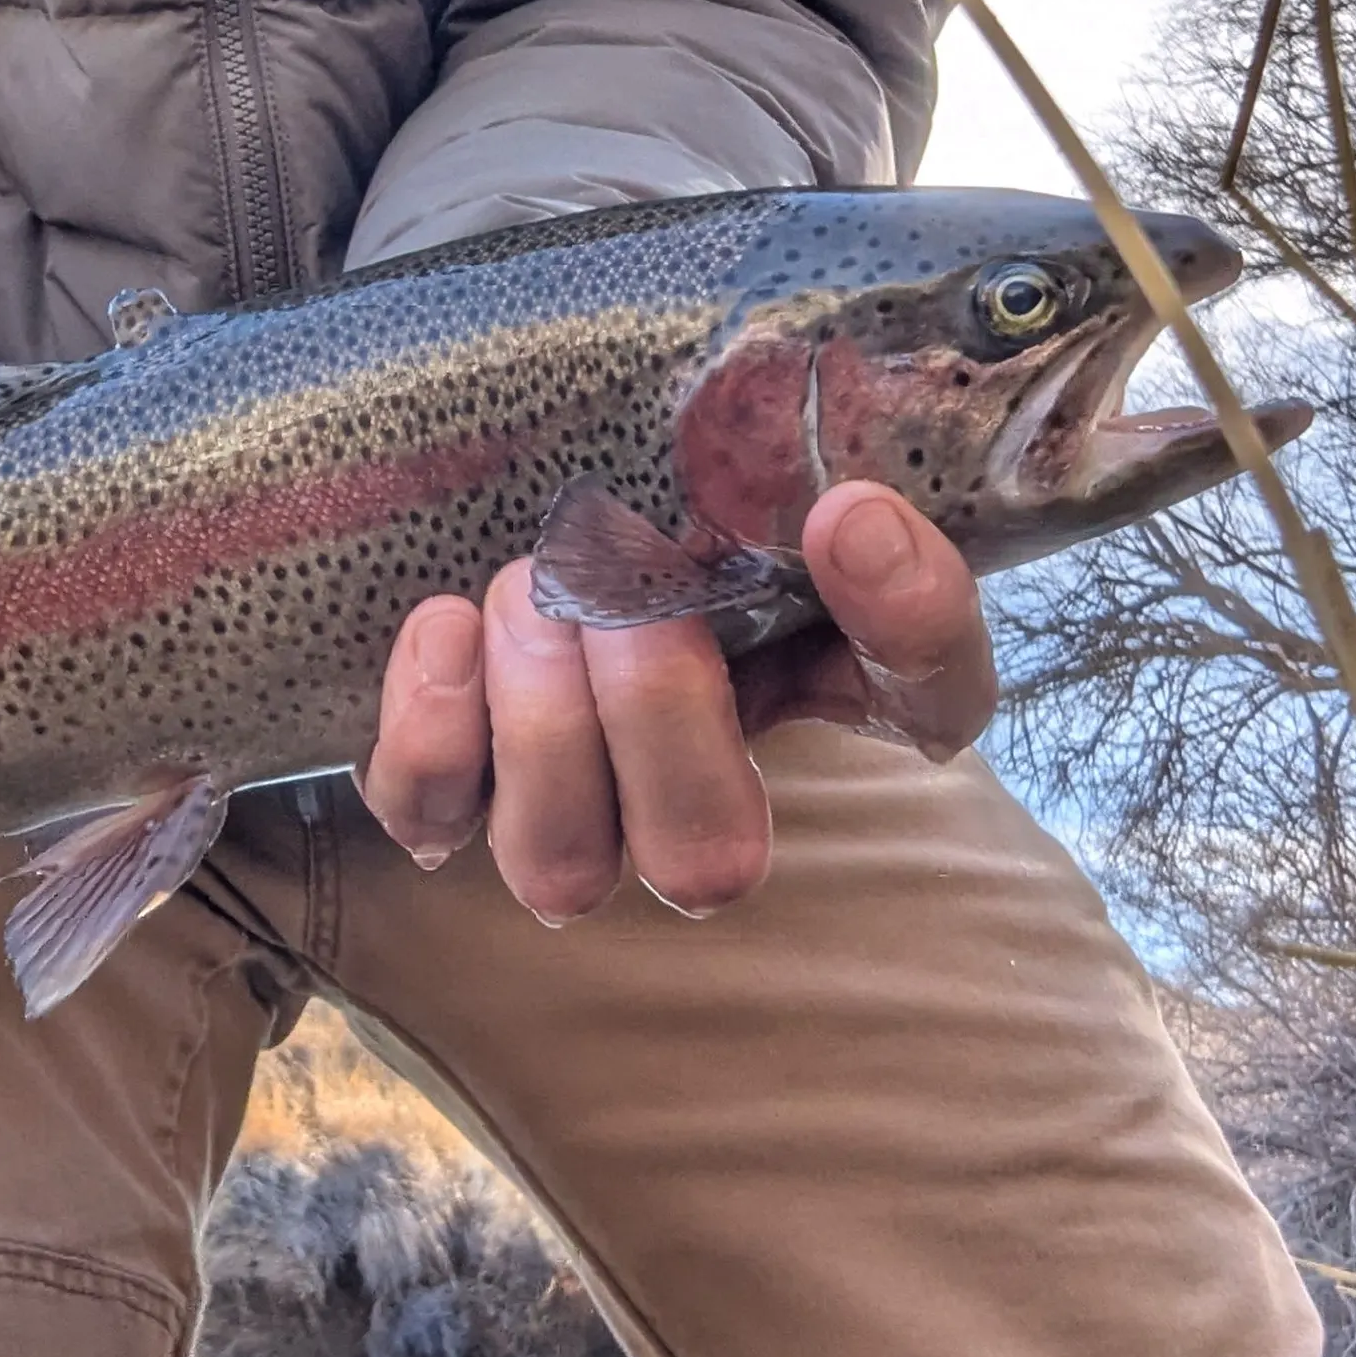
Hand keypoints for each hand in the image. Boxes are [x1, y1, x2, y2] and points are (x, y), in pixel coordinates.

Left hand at [359, 481, 996, 923]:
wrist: (536, 520)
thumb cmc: (664, 517)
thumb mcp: (761, 492)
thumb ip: (831, 509)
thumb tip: (853, 519)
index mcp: (826, 699)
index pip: (928, 701)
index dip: (904, 628)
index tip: (849, 518)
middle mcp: (701, 811)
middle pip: (705, 859)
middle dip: (658, 714)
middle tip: (618, 597)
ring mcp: (568, 822)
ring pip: (559, 865)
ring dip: (544, 726)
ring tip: (528, 598)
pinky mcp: (449, 795)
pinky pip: (427, 812)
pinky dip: (431, 728)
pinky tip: (449, 628)